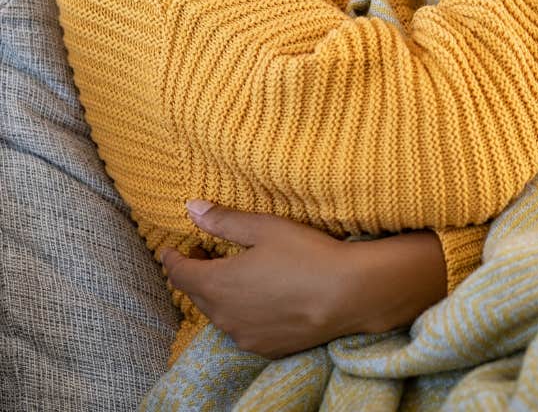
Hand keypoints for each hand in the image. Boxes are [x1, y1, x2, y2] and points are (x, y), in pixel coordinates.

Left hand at [160, 202, 447, 357]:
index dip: (173, 259)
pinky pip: (240, 327)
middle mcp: (224, 316)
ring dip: (217, 293)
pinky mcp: (264, 346)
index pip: (180, 273)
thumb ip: (224, 220)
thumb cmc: (305, 254)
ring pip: (218, 313)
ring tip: (231, 273)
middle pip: (196, 294)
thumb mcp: (264, 228)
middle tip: (204, 253)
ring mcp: (244, 335)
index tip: (172, 248)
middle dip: (196, 273)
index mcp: (218, 284)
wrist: (348, 294)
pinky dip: (238, 311)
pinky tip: (256, 297)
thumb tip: (191, 208)